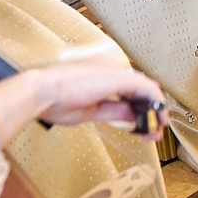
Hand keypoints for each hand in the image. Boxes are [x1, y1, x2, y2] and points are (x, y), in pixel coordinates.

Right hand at [0, 59, 170, 146]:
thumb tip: (131, 117)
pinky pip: (145, 88)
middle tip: (156, 129)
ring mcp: (115, 71)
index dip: (139, 107)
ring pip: (145, 87)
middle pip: (139, 88)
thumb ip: (114, 111)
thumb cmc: (53, 101)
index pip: (128, 90)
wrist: (39, 92)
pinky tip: (156, 117)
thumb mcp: (90, 110)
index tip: (143, 125)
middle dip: (150, 110)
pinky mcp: (118, 77)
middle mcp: (110, 69)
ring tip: (158, 127)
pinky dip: (154, 103)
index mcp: (100, 75)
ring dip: (154, 108)